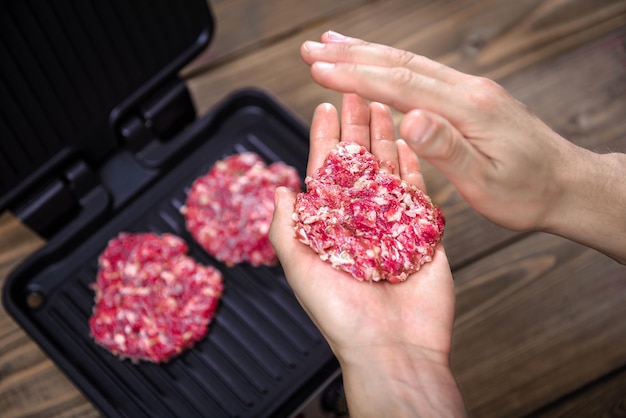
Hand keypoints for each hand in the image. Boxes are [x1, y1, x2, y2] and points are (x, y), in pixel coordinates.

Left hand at [269, 94, 464, 416]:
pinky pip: (419, 193)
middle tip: (357, 93)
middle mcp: (360, 221)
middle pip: (358, 163)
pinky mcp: (423, 232)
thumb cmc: (342, 315)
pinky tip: (410, 141)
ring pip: (388, 171)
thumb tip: (278, 190)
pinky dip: (415, 166)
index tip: (325, 108)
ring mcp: (393, 224)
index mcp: (330, 226)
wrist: (393, 348)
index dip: (323, 140)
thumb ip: (287, 229)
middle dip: (356, 128)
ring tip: (384, 106)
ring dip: (385, 138)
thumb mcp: (301, 268)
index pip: (325, 173)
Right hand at [300, 31, 625, 262]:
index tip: (317, 68)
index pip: (400, 84)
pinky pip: (422, 74)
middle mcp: (467, 89)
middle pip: (401, 63)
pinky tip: (378, 67)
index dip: (355, 75)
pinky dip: (391, 66)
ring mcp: (470, 89)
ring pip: (410, 63)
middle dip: (352, 55)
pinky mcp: (470, 97)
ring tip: (334, 45)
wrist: (568, 183)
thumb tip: (408, 118)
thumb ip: (447, 148)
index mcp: (467, 108)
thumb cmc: (528, 192)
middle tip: (310, 48)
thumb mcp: (487, 181)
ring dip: (368, 53)